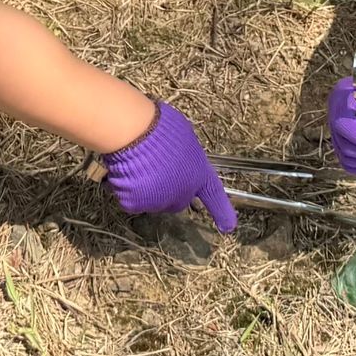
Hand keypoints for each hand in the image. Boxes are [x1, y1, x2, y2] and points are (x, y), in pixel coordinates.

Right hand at [101, 100, 236, 232]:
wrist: (136, 134)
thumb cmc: (163, 128)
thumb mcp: (186, 137)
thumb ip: (186, 155)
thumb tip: (178, 158)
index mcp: (199, 175)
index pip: (214, 196)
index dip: (222, 213)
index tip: (229, 227)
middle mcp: (183, 193)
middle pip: (177, 199)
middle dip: (169, 190)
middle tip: (156, 168)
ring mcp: (159, 202)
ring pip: (152, 200)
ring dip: (147, 189)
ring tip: (139, 164)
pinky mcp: (136, 205)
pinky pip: (131, 199)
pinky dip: (127, 190)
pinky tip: (126, 172)